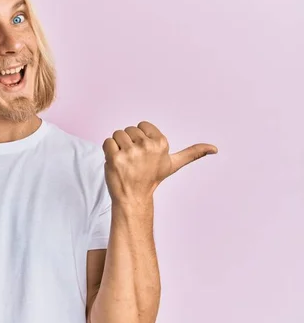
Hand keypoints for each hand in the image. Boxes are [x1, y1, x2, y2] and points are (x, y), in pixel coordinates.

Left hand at [102, 121, 217, 206]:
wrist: (133, 197)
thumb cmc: (151, 178)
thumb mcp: (173, 164)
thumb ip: (192, 153)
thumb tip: (215, 149)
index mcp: (162, 143)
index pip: (142, 125)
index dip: (140, 139)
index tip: (145, 155)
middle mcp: (148, 146)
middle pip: (128, 129)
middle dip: (128, 143)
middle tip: (134, 161)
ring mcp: (131, 152)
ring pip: (117, 134)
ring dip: (117, 147)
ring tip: (125, 162)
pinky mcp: (115, 158)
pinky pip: (107, 142)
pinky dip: (108, 151)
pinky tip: (116, 163)